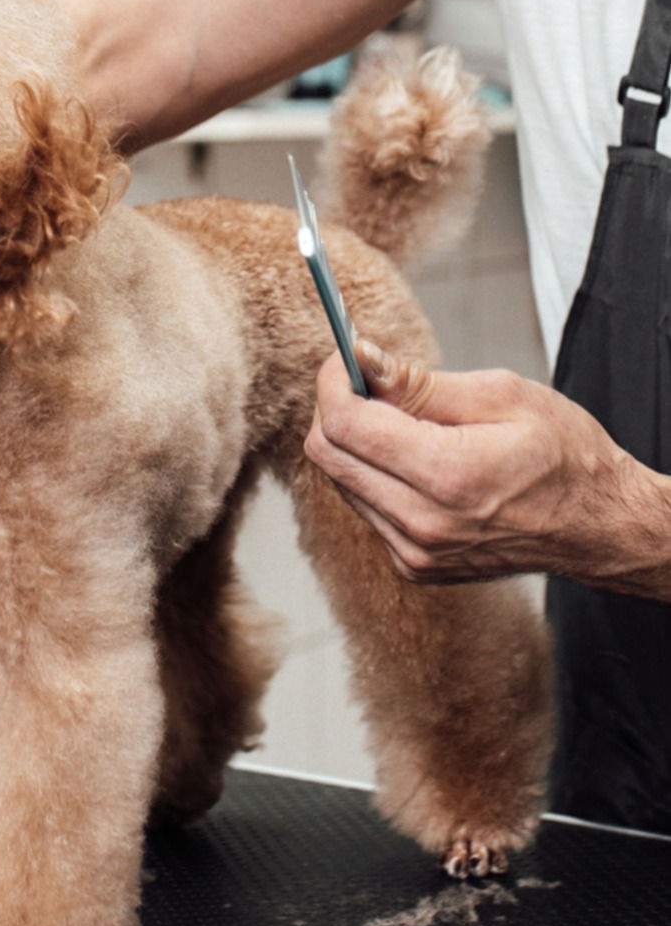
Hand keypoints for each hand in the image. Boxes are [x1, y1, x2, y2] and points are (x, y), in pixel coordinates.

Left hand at [304, 339, 664, 591]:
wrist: (597, 525)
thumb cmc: (564, 456)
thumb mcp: (501, 396)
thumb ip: (419, 382)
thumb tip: (361, 359)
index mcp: (448, 476)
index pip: (345, 425)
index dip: (333, 382)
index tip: (344, 359)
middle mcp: (424, 524)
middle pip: (327, 454)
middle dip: (336, 408)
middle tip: (368, 384)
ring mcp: (416, 552)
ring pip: (341, 480)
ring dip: (356, 444)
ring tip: (406, 426)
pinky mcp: (413, 566)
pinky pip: (364, 508)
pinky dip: (373, 477)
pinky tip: (415, 464)